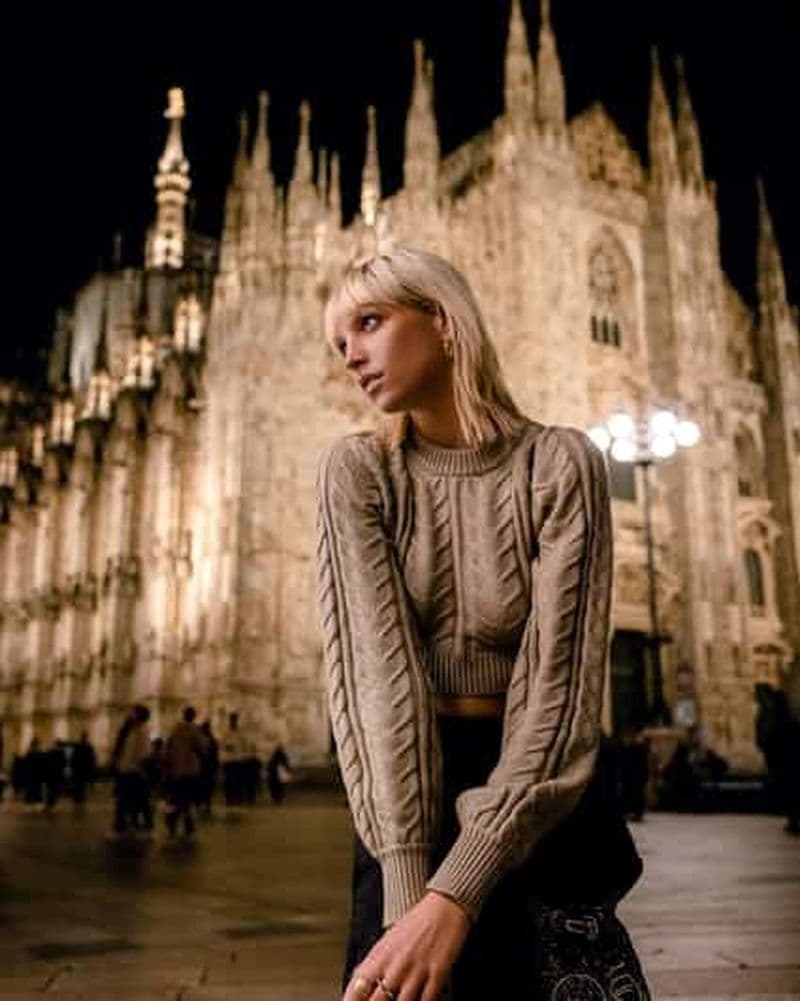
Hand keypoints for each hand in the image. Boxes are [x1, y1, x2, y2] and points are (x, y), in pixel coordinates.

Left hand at [344, 891, 470, 1000]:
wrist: (444, 906)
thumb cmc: (416, 922)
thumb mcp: (388, 939)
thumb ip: (374, 963)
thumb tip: (358, 981)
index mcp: (380, 956)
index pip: (357, 987)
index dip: (350, 1000)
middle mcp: (395, 965)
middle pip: (377, 1000)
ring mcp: (416, 970)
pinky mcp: (437, 973)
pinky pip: (426, 1000)